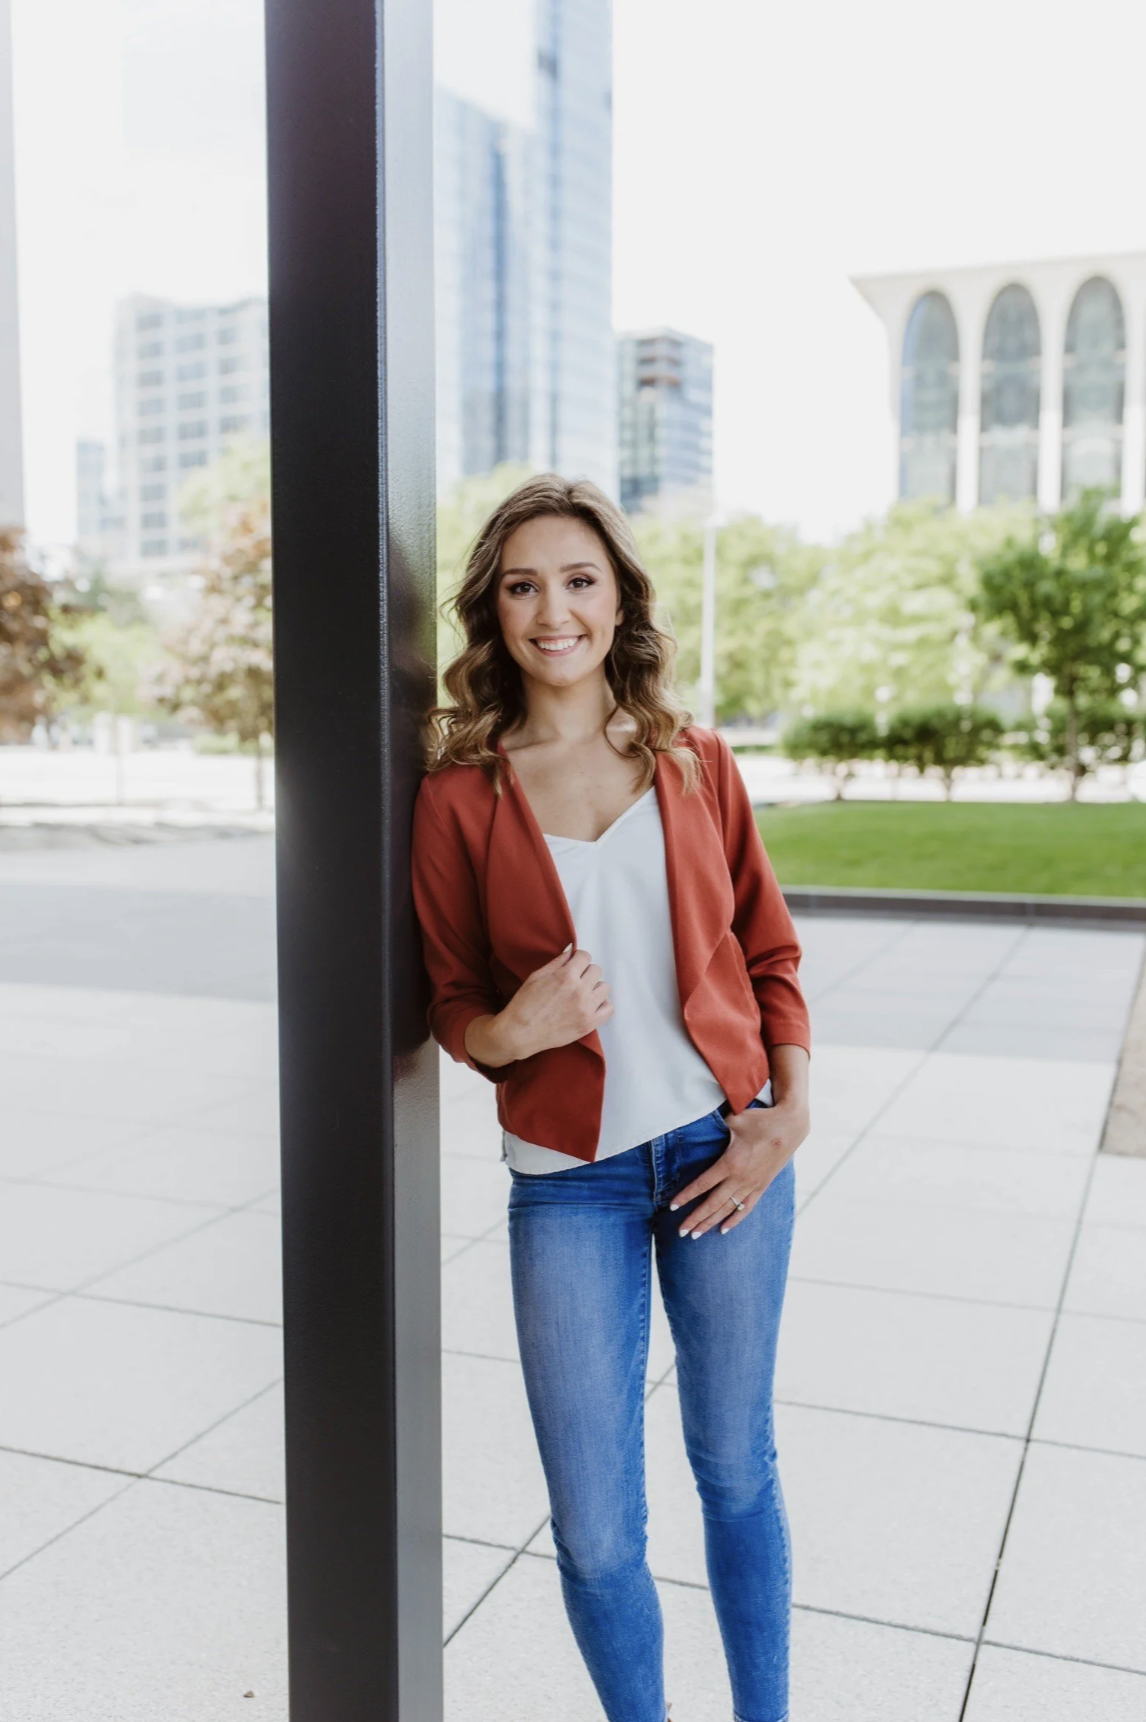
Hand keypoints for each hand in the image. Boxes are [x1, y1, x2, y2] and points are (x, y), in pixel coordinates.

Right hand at [464, 945, 612, 1065]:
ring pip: (605, 987)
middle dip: (586, 972)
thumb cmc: (524, 1004)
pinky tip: (591, 1004)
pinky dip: (602, 1004)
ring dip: (595, 987)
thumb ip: (557, 962)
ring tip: (583, 993)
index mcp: (566, 976)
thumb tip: (571, 950)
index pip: (585, 956)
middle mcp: (579, 991)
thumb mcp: (536, 976)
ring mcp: (586, 1009)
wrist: (520, 1033)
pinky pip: (609, 1008)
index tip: (574, 964)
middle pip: (596, 970)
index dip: (578, 958)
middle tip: (575, 980)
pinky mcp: (588, 1024)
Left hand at [671, 1046, 809, 1238]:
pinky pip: (746, 1208)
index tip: (672, 1207)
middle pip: (712, 1204)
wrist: (791, 1125)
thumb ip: (716, 1125)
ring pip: (727, 1209)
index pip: (703, 1185)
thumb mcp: (734, 1120)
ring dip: (711, 1223)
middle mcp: (740, 1178)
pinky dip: (734, 1220)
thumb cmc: (760, 1119)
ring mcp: (752, 1185)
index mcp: (730, 1163)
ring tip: (696, 1235)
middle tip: (681, 1232)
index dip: (686, 1197)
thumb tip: (700, 1123)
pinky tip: (724, 1230)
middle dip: (695, 1219)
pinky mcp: (762, 1186)